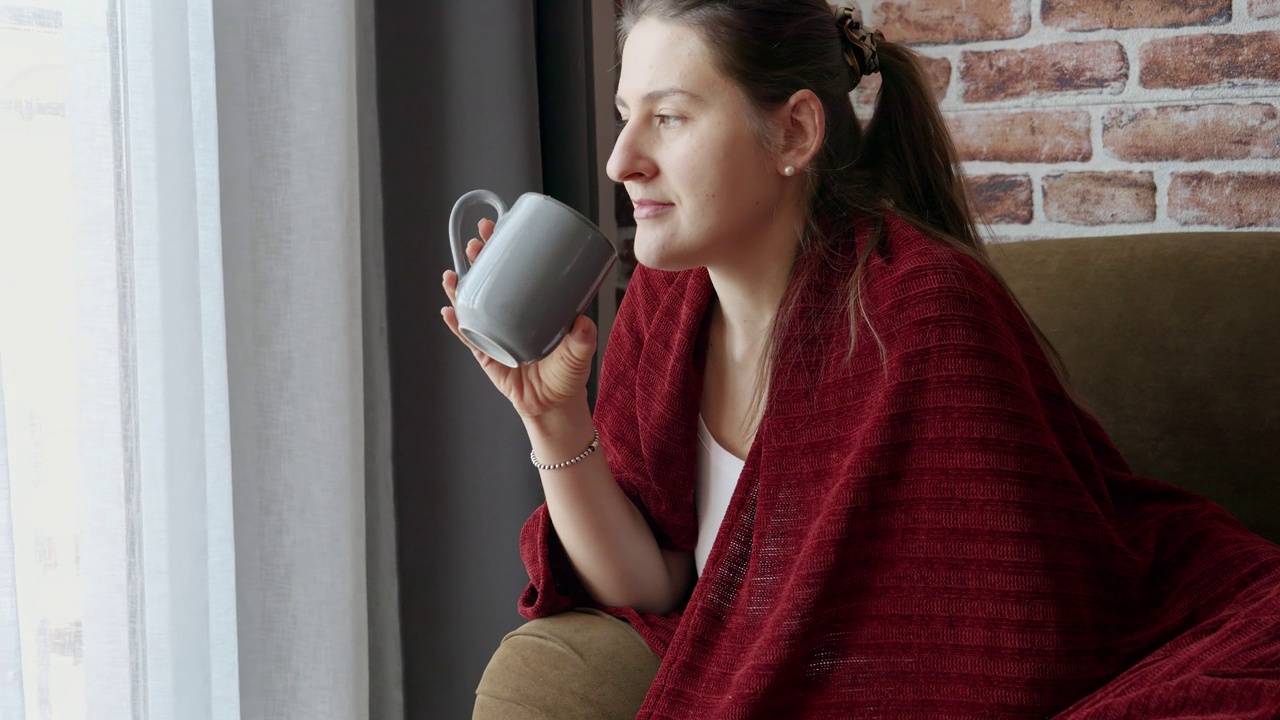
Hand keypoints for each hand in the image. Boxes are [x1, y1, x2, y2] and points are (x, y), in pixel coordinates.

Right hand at [441, 218, 598, 418]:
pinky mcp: (486, 354)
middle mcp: (509, 316)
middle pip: (489, 281)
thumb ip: (583, 338)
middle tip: (477, 243)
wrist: (553, 406)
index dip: (504, 248)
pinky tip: (449, 312)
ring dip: (460, 288)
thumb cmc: (567, 374)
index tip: (498, 227)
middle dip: (479, 260)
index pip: (515, 270)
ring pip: (473, 304)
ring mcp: (494, 333)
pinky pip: (469, 337)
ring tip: (454, 274)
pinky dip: (458, 325)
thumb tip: (582, 321)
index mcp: (530, 307)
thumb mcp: (580, 352)